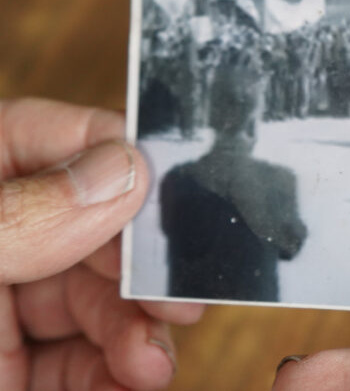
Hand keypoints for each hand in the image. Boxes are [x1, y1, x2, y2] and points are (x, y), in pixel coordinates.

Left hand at [0, 98, 203, 389]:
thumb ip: (22, 215)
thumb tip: (122, 171)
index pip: (41, 139)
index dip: (112, 153)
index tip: (166, 182)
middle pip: (90, 227)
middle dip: (140, 265)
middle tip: (176, 295)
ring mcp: (4, 309)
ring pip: (99, 299)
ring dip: (142, 329)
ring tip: (152, 360)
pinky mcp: (15, 372)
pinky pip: (85, 365)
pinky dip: (121, 375)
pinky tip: (136, 379)